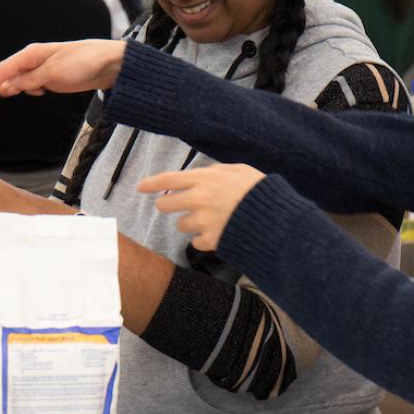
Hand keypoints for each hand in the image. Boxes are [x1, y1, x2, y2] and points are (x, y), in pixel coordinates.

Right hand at [0, 40, 126, 113]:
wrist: (110, 65)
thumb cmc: (84, 63)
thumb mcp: (54, 74)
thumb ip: (29, 81)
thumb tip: (6, 87)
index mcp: (30, 54)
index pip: (1, 72)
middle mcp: (32, 60)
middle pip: (6, 76)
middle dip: (3, 90)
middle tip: (20, 97)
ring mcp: (41, 69)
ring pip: (19, 82)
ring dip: (20, 91)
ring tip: (39, 91)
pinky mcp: (50, 78)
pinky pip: (32, 85)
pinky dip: (32, 91)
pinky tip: (43, 93)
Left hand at [137, 164, 264, 251]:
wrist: (273, 219)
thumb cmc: (259, 191)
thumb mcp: (239, 170)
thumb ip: (218, 172)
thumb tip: (206, 174)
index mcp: (203, 179)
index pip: (167, 179)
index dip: (151, 183)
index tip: (140, 187)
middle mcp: (197, 200)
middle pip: (165, 205)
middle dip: (168, 205)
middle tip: (177, 206)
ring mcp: (202, 222)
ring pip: (181, 225)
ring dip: (191, 224)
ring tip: (211, 220)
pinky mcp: (209, 241)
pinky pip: (196, 242)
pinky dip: (205, 239)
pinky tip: (219, 233)